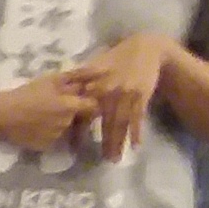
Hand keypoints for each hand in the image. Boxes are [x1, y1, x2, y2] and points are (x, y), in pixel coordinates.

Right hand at [0, 73, 98, 155]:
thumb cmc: (27, 93)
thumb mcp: (53, 79)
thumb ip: (81, 75)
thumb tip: (107, 72)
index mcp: (71, 106)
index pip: (94, 106)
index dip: (88, 102)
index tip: (80, 98)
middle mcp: (68, 124)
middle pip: (81, 119)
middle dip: (74, 113)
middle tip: (56, 106)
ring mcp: (57, 137)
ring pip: (68, 129)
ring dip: (62, 123)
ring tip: (44, 116)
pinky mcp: (46, 147)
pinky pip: (55, 140)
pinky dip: (50, 133)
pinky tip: (38, 127)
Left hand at [64, 33, 173, 161]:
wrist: (145, 47)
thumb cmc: (115, 59)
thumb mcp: (94, 68)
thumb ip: (80, 86)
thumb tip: (63, 103)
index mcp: (93, 85)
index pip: (83, 113)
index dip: (78, 131)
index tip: (74, 148)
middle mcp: (108, 91)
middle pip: (103, 122)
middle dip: (103, 142)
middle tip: (101, 160)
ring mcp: (126, 93)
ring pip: (120, 122)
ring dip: (118, 142)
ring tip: (114, 158)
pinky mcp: (141, 94)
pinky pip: (138, 116)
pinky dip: (136, 131)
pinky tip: (134, 145)